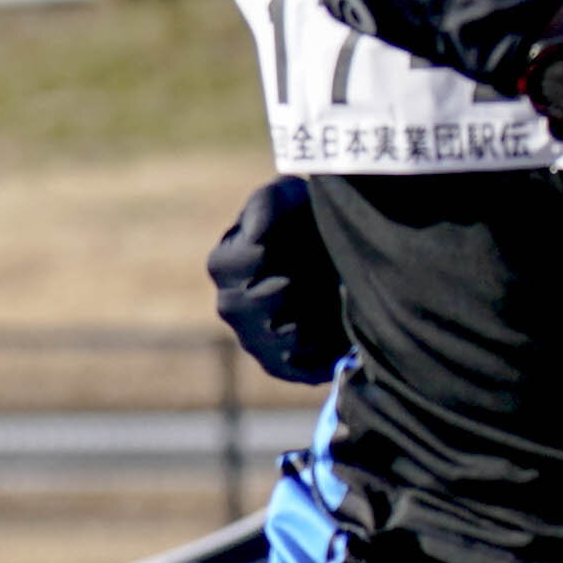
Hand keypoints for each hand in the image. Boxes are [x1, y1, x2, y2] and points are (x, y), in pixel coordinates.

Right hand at [203, 177, 345, 385]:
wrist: (327, 259)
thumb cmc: (301, 219)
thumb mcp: (286, 196)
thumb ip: (267, 205)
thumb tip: (257, 236)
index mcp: (222, 264)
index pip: (262, 260)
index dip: (295, 247)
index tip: (312, 238)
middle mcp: (229, 306)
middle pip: (281, 296)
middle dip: (314, 278)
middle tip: (332, 267)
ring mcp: (250, 339)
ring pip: (296, 332)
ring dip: (325, 312)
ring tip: (338, 293)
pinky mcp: (276, 365)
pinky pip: (304, 365)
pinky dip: (327, 348)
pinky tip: (339, 326)